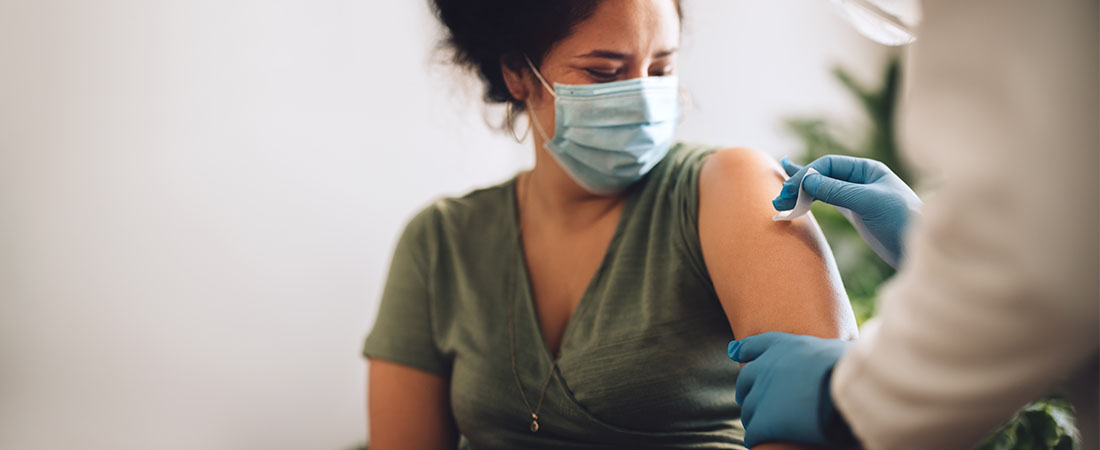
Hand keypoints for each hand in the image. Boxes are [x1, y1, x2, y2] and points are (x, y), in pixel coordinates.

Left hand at [728, 332, 855, 447]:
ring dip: (754, 417)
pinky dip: (756, 437)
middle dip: (747, 390)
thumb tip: (838, 352)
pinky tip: (760, 441)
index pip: (754, 344)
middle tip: (752, 401)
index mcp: (782, 346)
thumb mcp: (835, 348)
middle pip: (745, 380)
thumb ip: (823, 351)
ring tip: (762, 426)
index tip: (736, 353)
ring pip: (749, 409)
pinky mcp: (763, 421)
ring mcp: (762, 394)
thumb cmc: (850, 369)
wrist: (847, 391)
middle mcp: (765, 367)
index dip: (744, 350)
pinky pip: (753, 432)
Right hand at [773, 155, 921, 267]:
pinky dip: (811, 202)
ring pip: (822, 188)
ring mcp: (857, 196)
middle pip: (822, 175)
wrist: (920, 250)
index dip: (807, 175)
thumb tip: (806, 180)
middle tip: (778, 198)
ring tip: (780, 201)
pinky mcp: (855, 213)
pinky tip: (797, 200)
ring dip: (801, 194)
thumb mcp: (868, 202)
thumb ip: (837, 190)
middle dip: (799, 184)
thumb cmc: (902, 221)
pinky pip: (828, 201)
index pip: (828, 165)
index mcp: (867, 169)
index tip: (790, 190)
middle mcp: (860, 179)